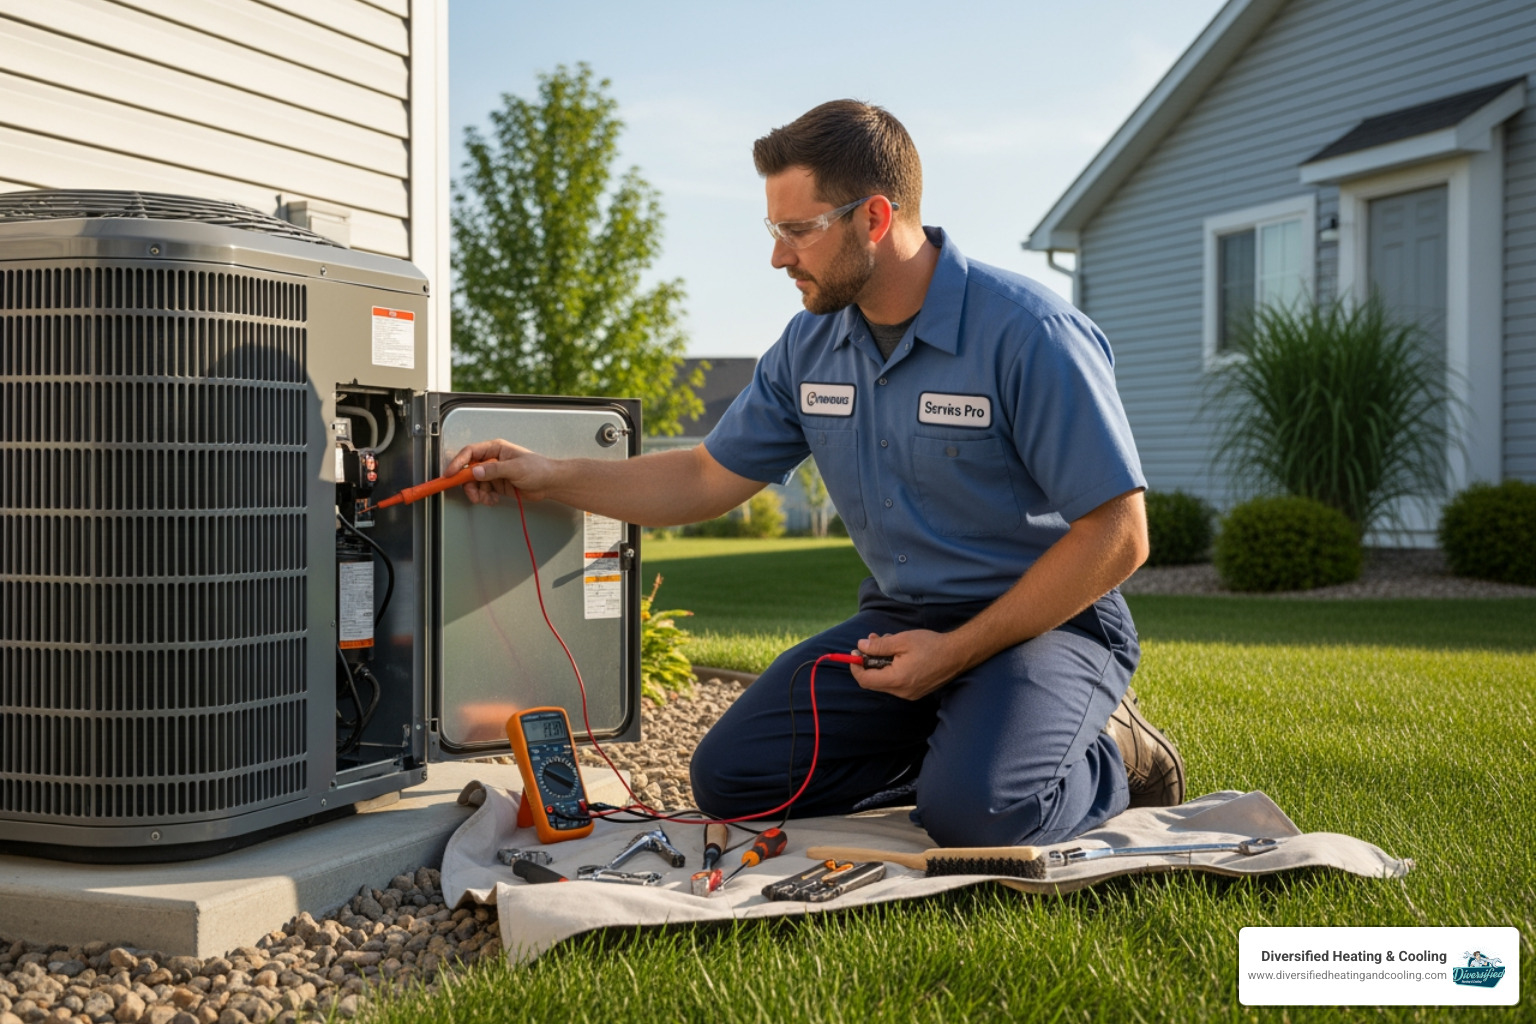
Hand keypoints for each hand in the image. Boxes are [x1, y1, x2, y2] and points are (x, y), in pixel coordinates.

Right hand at [442, 439, 557, 505]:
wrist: (550, 483)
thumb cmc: (537, 469)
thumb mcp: (515, 468)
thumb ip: (494, 470)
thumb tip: (475, 471)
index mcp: (495, 449)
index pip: (470, 453)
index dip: (458, 463)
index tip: (449, 474)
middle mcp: (492, 460)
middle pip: (469, 471)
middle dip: (469, 484)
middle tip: (473, 496)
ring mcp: (494, 473)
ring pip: (475, 484)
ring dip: (478, 493)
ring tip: (487, 500)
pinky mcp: (497, 485)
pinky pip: (484, 491)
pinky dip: (486, 498)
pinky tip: (494, 500)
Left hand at [849, 630, 965, 700]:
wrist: (957, 654)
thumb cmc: (931, 645)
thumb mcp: (901, 640)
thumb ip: (879, 645)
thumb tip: (860, 647)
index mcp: (897, 680)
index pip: (866, 680)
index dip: (856, 667)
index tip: (854, 653)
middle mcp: (902, 692)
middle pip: (874, 681)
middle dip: (868, 661)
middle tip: (869, 642)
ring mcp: (910, 694)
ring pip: (885, 680)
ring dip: (880, 663)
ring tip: (886, 641)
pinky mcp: (916, 691)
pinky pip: (896, 682)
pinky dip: (891, 668)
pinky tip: (897, 653)